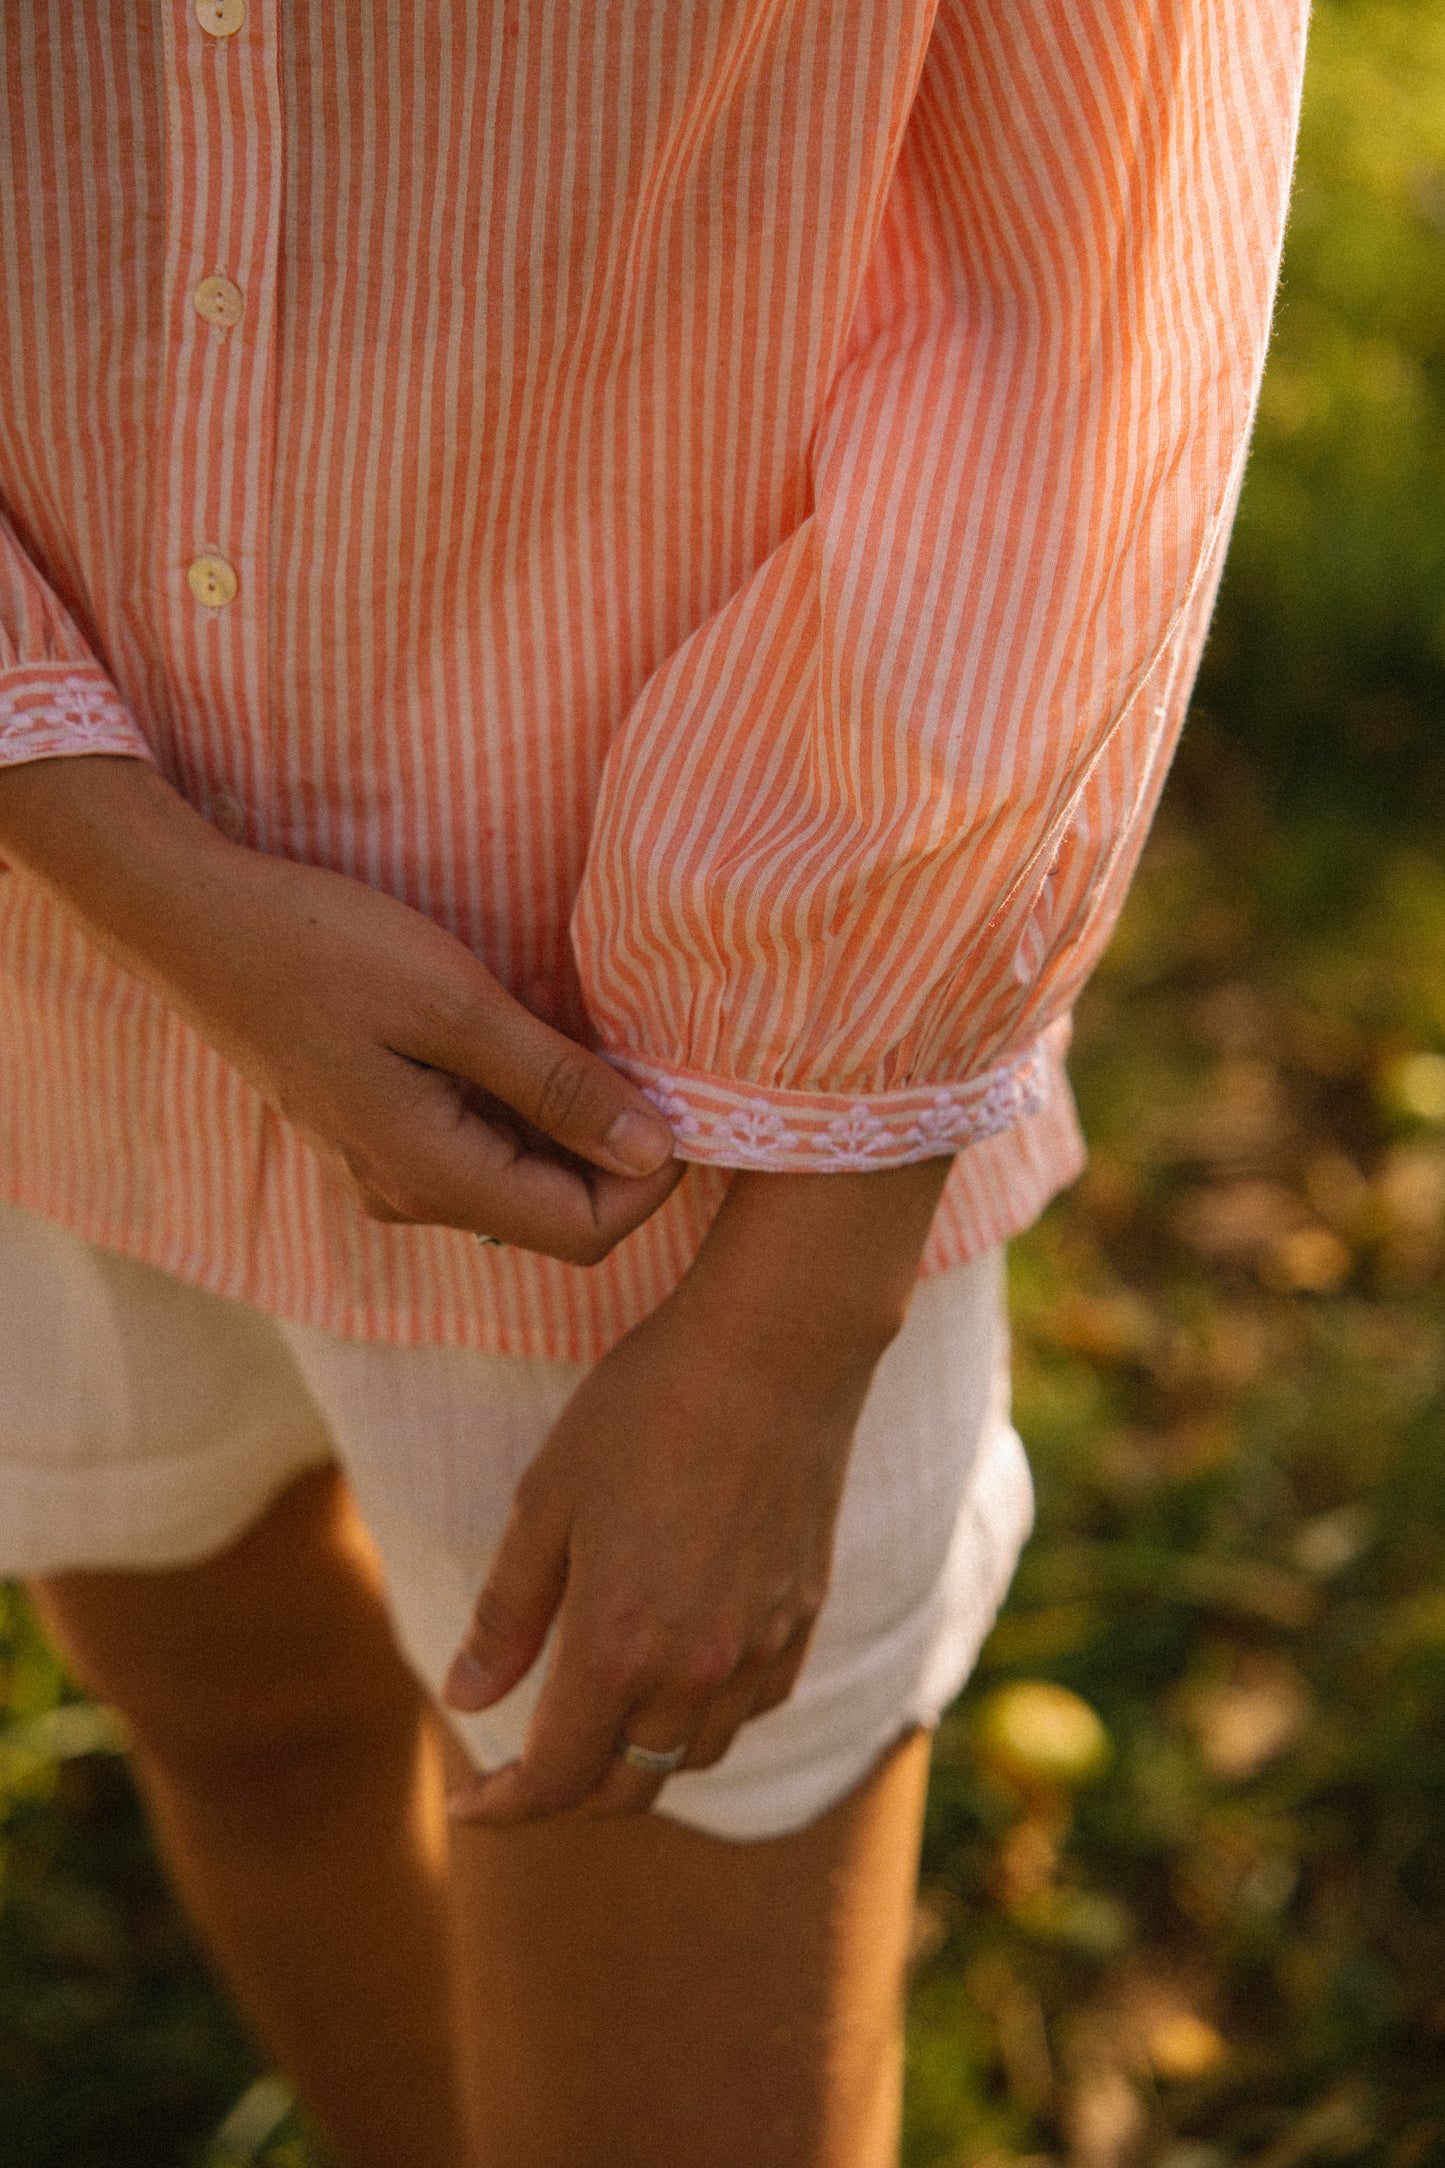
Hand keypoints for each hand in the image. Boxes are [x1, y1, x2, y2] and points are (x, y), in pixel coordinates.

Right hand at [0, 757, 679, 1260]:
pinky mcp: (379, 1131)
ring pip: (520, 1179)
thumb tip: (656, 1149)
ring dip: (572, 1125)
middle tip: (649, 1056)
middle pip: (557, 1215)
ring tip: (595, 1040)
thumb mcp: (457, 1005)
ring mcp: (389, 1169)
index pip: (585, 1232)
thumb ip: (557, 1084)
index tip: (676, 1095)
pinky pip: (479, 1145)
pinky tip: (533, 1039)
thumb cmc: (321, 948)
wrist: (196, 922)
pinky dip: (525, 1108)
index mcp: (432, 1177)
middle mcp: (411, 1195)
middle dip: (618, 1152)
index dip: (649, 1179)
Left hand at [443, 1158, 954, 1819]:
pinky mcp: (802, 1620)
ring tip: (593, 1716)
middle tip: (518, 1757)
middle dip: (563, 1789)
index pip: (553, 1780)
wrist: (775, 1350)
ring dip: (634, 1761)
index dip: (501, 1804)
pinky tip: (673, 1674)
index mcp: (617, 1649)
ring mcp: (759, 1650)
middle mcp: (695, 1671)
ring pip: (691, 1760)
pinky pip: (748, 1711)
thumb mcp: (544, 1502)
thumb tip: (465, 1698)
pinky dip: (701, 1720)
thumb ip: (505, 1615)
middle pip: (624, 1790)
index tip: (466, 1799)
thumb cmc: (644, 1410)